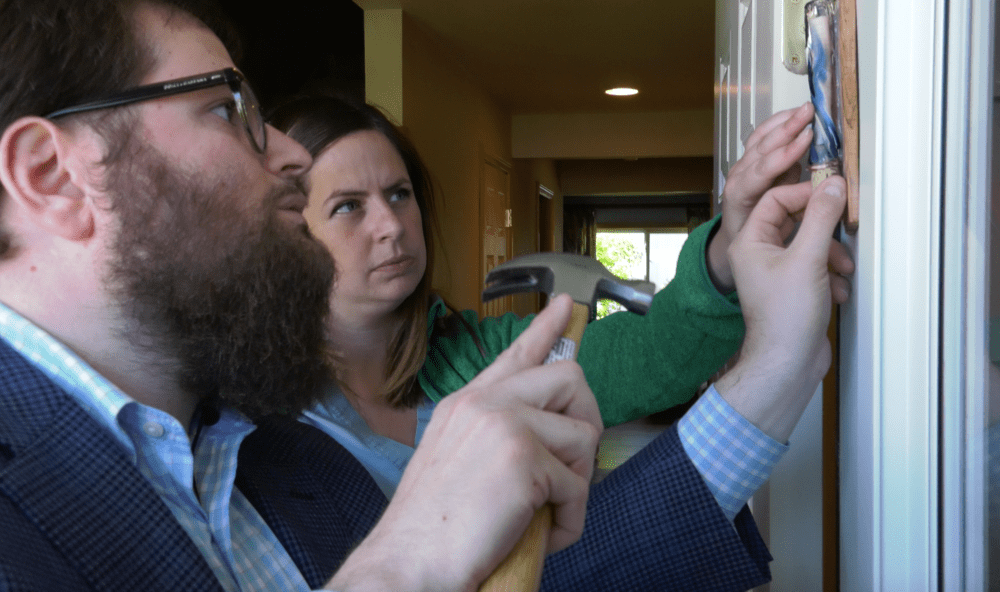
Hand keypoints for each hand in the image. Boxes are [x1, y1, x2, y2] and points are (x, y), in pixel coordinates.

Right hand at [326, 294, 602, 591]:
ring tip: (548, 509)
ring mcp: (505, 425)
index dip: (545, 330)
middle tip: (572, 465)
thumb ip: (494, 435)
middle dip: (587, 423)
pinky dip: (571, 520)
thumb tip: (545, 437)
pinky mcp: (525, 460)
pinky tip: (545, 534)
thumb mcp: (456, 459)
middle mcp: (485, 403)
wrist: (410, 561)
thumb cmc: (433, 525)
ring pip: (584, 434)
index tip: (564, 307)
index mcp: (467, 403)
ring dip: (578, 481)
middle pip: (570, 380)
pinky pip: (579, 487)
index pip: (514, 354)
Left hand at [716, 176, 851, 442]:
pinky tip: (838, 289)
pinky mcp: (793, 287)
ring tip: (842, 268)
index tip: (833, 192)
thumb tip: (833, 184)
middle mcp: (759, 253)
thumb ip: (820, 217)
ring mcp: (776, 270)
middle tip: (843, 225)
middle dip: (823, 227)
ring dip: (832, 252)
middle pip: (795, 220)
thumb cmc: (786, 316)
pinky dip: (831, 273)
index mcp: (749, 242)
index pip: (775, 199)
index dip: (805, 192)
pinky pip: (815, 265)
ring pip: (809, 243)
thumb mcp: (808, 258)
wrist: (787, 362)